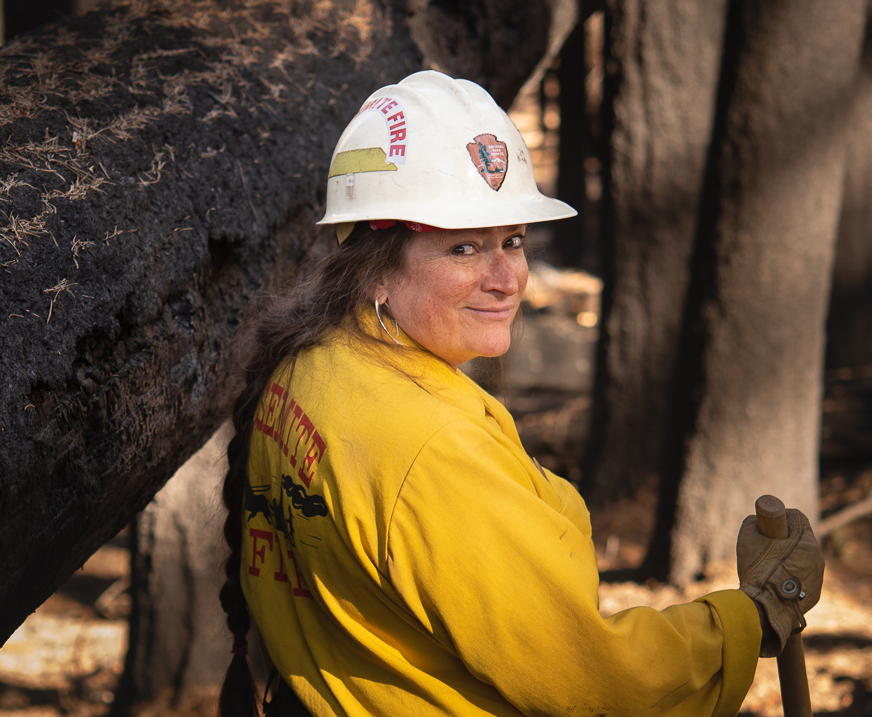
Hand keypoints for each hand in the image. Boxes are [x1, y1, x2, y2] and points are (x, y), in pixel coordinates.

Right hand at [736, 509, 823, 656]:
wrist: (762, 609)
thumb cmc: (756, 570)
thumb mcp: (747, 537)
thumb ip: (753, 523)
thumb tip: (757, 522)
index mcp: (805, 541)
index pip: (797, 518)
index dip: (781, 518)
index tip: (769, 527)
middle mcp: (818, 557)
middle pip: (801, 539)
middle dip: (784, 540)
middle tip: (766, 547)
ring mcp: (818, 577)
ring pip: (803, 559)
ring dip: (788, 559)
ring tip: (769, 568)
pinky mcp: (815, 594)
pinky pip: (803, 578)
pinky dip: (791, 577)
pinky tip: (775, 583)